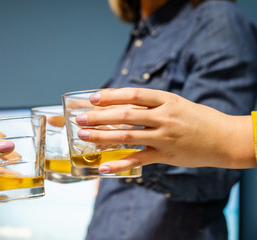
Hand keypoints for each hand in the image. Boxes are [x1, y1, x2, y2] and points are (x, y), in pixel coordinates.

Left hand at [75, 88, 255, 171]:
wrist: (224, 138)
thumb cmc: (197, 118)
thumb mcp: (175, 103)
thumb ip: (151, 105)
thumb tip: (120, 105)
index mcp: (166, 99)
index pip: (133, 94)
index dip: (111, 96)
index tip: (92, 98)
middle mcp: (163, 116)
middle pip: (125, 115)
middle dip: (99, 117)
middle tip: (80, 119)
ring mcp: (164, 136)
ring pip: (127, 136)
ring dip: (102, 136)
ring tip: (84, 136)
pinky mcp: (165, 155)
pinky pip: (138, 159)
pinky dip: (119, 163)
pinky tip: (104, 167)